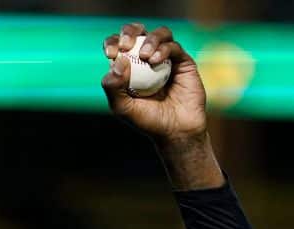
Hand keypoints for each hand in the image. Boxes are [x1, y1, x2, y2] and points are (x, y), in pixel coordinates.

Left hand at [102, 24, 206, 143]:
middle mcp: (147, 59)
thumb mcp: (123, 108)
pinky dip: (163, 50)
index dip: (113, 42)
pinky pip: (173, 47)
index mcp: (129, 67)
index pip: (118, 45)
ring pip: (158, 34)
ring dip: (150, 40)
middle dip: (129, 32)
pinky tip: (156, 61)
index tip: (111, 53)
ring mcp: (166, 58)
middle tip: (126, 44)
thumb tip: (118, 60)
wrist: (176, 131)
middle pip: (137, 32)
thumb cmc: (148, 121)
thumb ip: (113, 87)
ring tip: (145, 56)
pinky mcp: (183, 61)